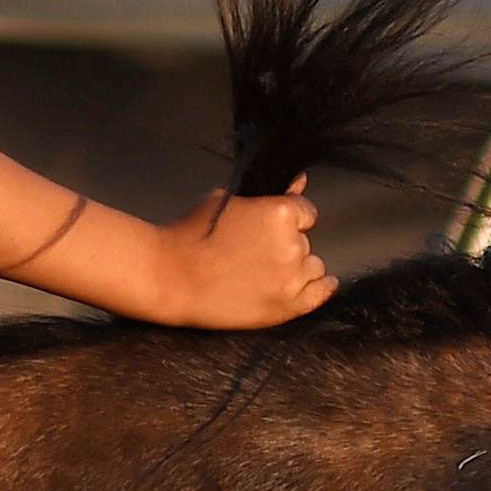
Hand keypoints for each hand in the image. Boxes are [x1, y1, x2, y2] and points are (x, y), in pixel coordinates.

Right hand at [157, 179, 331, 331]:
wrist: (171, 277)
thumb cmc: (192, 236)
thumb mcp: (226, 200)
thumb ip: (267, 194)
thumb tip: (299, 182)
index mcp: (280, 214)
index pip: (306, 212)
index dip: (290, 218)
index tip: (274, 226)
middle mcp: (293, 246)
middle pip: (307, 241)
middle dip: (288, 244)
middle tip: (258, 251)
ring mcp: (292, 279)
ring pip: (313, 267)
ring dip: (297, 267)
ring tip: (267, 272)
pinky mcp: (287, 307)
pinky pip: (319, 295)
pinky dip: (319, 287)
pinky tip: (314, 284)